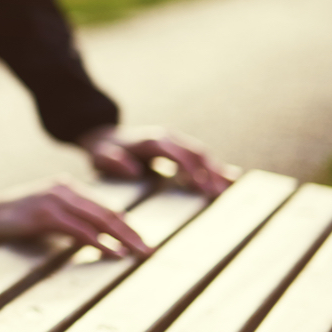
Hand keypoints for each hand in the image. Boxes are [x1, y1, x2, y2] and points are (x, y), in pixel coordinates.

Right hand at [0, 183, 151, 256]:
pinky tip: (113, 253)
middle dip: (132, 232)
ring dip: (123, 237)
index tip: (143, 242)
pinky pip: (79, 229)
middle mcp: (63, 189)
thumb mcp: (43, 218)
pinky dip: (99, 242)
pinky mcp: (44, 214)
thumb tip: (93, 243)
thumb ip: (67, 224)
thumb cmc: (8, 222)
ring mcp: (54, 199)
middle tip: (150, 250)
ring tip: (140, 253)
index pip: (104, 207)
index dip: (126, 225)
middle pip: (108, 212)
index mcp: (66, 188)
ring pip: (99, 218)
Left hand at [77, 125, 231, 197]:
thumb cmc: (102, 151)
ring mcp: (175, 141)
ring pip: (202, 154)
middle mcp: (167, 137)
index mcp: (152, 140)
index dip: (191, 169)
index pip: (178, 154)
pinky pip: (200, 157)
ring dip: (216, 171)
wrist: (104, 137)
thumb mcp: (100, 156)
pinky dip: (215, 168)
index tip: (202, 188)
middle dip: (210, 173)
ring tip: (229, 190)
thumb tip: (133, 169)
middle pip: (196, 153)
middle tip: (220, 195)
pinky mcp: (179, 148)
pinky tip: (231, 179)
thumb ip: (113, 161)